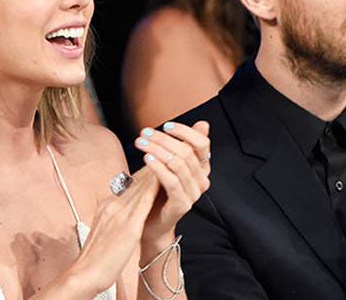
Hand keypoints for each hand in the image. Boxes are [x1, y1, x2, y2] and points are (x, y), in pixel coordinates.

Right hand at [56, 166, 160, 296]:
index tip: (155, 163)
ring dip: (154, 172)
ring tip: (167, 159)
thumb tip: (123, 209)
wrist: (84, 273)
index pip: (129, 185)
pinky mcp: (127, 226)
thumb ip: (113, 216)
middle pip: (135, 182)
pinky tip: (161, 180)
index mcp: (107, 207)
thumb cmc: (96, 257)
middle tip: (165, 153)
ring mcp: (119, 214)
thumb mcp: (103, 229)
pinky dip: (152, 189)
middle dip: (151, 168)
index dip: (144, 173)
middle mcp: (112, 206)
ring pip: (139, 187)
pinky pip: (142, 203)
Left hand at [134, 121, 210, 244]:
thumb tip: (203, 124)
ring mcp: (193, 193)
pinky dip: (159, 168)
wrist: (150, 222)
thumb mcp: (170, 163)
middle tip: (145, 133)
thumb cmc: (158, 191)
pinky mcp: (182, 204)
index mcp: (201, 167)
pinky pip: (172, 182)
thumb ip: (185, 145)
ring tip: (142, 143)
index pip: (202, 143)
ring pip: (178, 164)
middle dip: (163, 139)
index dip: (185, 132)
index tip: (166, 126)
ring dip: (157, 150)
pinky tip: (147, 159)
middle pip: (186, 152)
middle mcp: (201, 179)